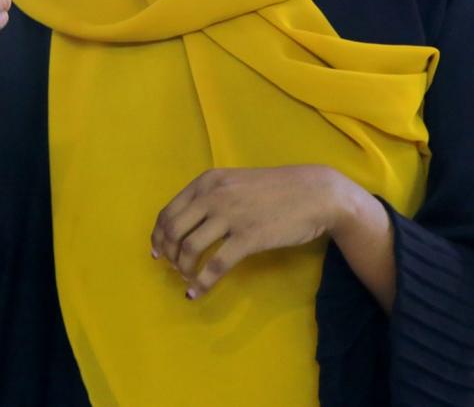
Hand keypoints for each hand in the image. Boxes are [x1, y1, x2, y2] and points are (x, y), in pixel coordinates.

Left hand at [150, 165, 353, 299]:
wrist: (316, 193)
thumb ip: (212, 196)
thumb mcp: (237, 182)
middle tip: (173, 268)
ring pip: (189, 249)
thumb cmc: (278, 188)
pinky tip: (196, 293)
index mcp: (208, 181)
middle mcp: (214, 195)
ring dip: (183, 269)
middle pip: (173, 231)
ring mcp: (230, 216)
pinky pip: (215, 266)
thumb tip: (188, 223)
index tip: (157, 252)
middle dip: (167, 254)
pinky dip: (201, 283)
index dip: (158, 236)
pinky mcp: (248, 238)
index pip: (168, 211)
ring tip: (187, 278)